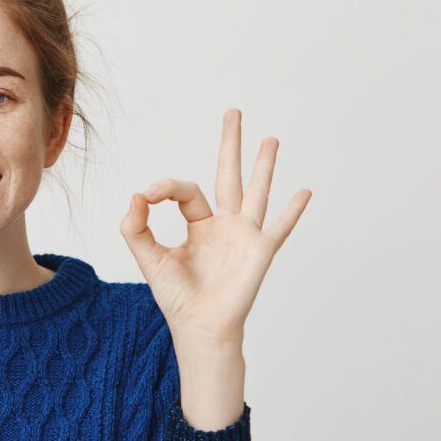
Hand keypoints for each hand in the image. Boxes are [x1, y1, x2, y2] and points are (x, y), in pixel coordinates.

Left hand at [119, 108, 310, 345]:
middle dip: (230, 144)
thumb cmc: (177, 298)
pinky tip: (303, 191)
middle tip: (233, 113)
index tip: (148, 195)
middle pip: (228, 175)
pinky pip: (279, 227)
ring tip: (270, 139)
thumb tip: (136, 195)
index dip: (165, 188)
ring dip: (264, 166)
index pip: (185, 191)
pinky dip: (292, 210)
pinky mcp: (259, 251)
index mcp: (198, 225)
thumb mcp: (149, 258)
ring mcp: (244, 236)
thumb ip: (136, 227)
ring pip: (256, 191)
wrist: (199, 327)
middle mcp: (224, 225)